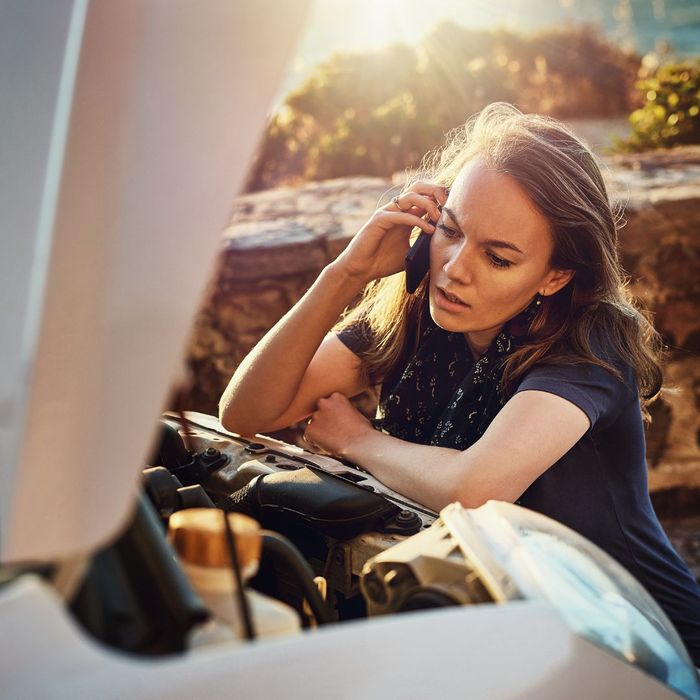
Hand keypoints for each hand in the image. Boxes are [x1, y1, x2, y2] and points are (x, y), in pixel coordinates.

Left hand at [303, 392, 373, 457]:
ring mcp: (315, 417)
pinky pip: (309, 437)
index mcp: (336, 397)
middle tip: (333, 431)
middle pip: (319, 413)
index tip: (337, 422)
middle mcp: (324, 403)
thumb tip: (339, 417)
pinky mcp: (310, 430)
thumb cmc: (362, 431)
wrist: (359, 443)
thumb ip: (343, 411)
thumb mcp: (355, 413)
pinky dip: (315, 442)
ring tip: (333, 440)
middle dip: (323, 421)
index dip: (332, 415)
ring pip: (313, 425)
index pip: (328, 404)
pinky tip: (327, 445)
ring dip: (320, 432)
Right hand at [332, 182, 447, 284]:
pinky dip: (417, 220)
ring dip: (428, 204)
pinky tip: (428, 230)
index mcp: (405, 215)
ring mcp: (387, 213)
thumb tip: (446, 245)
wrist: (361, 270)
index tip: (454, 210)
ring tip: (439, 218)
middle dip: (436, 191)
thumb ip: (424, 244)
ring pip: (411, 196)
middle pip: (419, 187)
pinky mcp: (379, 220)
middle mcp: (396, 210)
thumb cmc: (383, 262)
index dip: (441, 198)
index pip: (425, 196)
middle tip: (448, 205)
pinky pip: (400, 214)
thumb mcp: (410, 252)